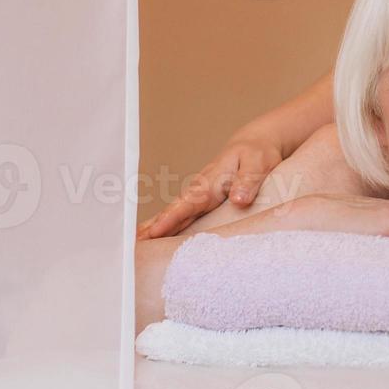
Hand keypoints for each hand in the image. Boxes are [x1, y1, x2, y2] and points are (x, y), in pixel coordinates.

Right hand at [137, 134, 283, 239]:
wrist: (256, 142)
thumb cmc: (257, 152)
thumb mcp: (257, 163)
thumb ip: (248, 181)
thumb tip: (238, 200)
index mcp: (210, 182)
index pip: (188, 203)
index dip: (171, 218)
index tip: (154, 232)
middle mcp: (200, 190)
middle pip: (173, 212)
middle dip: (152, 228)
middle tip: (130, 245)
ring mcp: (200, 197)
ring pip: (174, 216)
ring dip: (154, 229)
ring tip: (134, 246)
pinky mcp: (204, 203)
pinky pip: (184, 217)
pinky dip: (168, 227)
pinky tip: (155, 238)